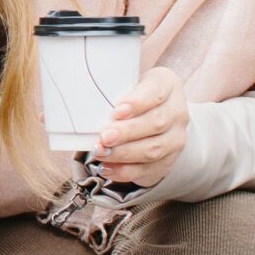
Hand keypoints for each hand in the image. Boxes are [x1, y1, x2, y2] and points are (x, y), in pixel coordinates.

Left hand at [94, 66, 187, 187]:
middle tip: (104, 136)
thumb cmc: (132, 95)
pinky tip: (107, 168)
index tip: (117, 111)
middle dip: (127, 132)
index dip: (138, 102)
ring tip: (100, 152)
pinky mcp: (167, 162)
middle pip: (156, 124)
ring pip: (154, 149)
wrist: (155, 114)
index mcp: (167, 85)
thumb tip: (77, 104)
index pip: (156, 92)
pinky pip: (149, 170)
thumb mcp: (125, 82)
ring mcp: (175, 139)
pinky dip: (125, 172)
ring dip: (124, 154)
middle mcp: (177, 113)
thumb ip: (109, 89)